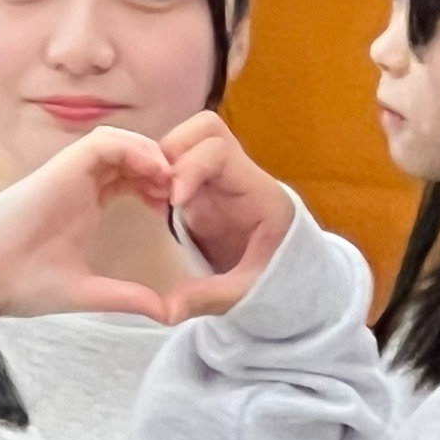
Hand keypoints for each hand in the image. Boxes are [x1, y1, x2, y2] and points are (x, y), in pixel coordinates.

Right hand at [0, 128, 177, 321]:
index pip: (128, 179)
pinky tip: (152, 170)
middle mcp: (79, 184)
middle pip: (128, 156)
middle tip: (182, 190)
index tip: (176, 210)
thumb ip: (125, 296)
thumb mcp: (87, 291)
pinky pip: (104, 141)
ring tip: (170, 179)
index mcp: (84, 207)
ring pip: (119, 141)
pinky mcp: (61, 165)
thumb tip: (164, 312)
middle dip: (159, 166)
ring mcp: (70, 172)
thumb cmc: (22, 283)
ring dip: (149, 153)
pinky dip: (132, 148)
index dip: (156, 186)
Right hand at [158, 112, 295, 320]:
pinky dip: (160, 173)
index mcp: (259, 193)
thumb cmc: (276, 279)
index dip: (191, 167)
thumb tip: (167, 310)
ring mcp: (220, 179)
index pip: (220, 150)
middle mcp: (239, 175)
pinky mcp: (202, 187)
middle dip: (173, 151)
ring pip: (189, 139)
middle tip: (157, 192)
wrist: (286, 276)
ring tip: (153, 197)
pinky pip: (179, 161)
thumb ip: (209, 298)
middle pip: (205, 128)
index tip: (174, 201)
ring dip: (164, 160)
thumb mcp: (247, 293)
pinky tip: (153, 203)